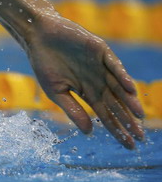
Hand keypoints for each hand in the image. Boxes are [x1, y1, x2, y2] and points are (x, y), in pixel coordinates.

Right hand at [26, 14, 144, 148]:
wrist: (39, 36)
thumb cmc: (44, 63)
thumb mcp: (56, 92)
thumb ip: (73, 110)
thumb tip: (89, 133)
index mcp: (87, 92)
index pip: (106, 114)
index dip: (117, 129)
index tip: (129, 145)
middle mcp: (98, 80)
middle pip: (117, 104)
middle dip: (129, 120)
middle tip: (141, 137)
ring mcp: (100, 66)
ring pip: (119, 87)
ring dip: (130, 101)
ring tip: (140, 117)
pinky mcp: (100, 50)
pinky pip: (114, 65)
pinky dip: (122, 76)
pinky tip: (130, 89)